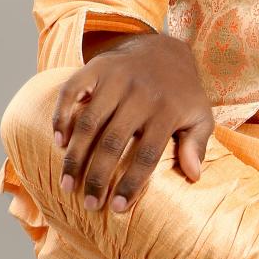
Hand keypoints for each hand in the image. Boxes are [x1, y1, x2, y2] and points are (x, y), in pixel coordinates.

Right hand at [51, 32, 214, 213]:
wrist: (165, 50)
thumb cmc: (181, 93)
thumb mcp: (200, 115)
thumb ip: (197, 144)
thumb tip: (195, 176)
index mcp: (167, 110)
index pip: (147, 154)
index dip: (131, 183)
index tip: (116, 208)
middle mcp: (140, 94)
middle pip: (113, 142)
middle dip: (98, 177)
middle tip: (89, 204)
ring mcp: (116, 79)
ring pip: (88, 122)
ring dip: (75, 156)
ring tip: (67, 186)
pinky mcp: (96, 67)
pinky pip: (71, 92)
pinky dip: (61, 116)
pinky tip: (58, 142)